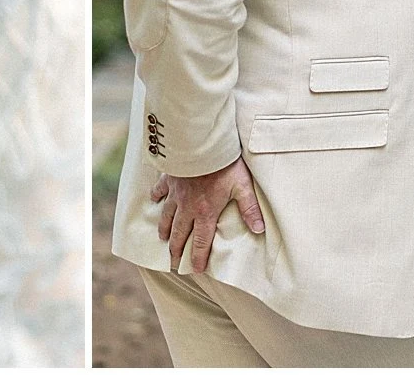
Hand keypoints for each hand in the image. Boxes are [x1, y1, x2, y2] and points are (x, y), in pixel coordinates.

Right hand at [149, 157, 265, 274]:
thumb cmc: (223, 164)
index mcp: (205, 212)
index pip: (201, 241)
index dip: (197, 257)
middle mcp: (187, 207)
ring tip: (162, 238)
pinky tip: (153, 199)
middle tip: (172, 261)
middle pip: (179, 233)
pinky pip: (159, 190)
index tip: (194, 269)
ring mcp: (175, 193)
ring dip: (164, 229)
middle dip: (176, 249)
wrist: (199, 143)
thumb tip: (260, 229)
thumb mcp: (242, 186)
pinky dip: (156, 197)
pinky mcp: (169, 178)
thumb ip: (250, 209)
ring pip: (166, 216)